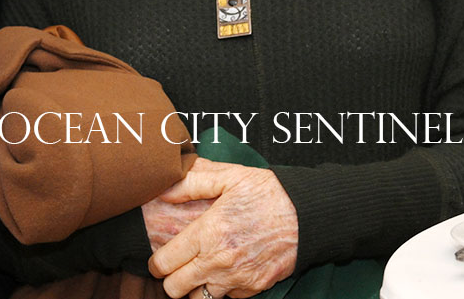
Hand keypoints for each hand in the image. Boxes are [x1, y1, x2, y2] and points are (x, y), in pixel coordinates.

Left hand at [147, 159, 296, 297]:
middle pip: (175, 289)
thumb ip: (192, 182)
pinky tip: (225, 269)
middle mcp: (220, 261)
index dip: (156, 262)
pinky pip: (228, 298)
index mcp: (209, 233)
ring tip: (199, 269)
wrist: (308, 215)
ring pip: (199, 298)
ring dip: (195, 286)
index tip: (158, 258)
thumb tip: (164, 190)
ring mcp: (238, 279)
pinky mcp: (255, 288)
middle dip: (170, 279)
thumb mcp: (229, 177)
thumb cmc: (267, 193)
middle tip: (176, 266)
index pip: (165, 263)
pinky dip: (222, 287)